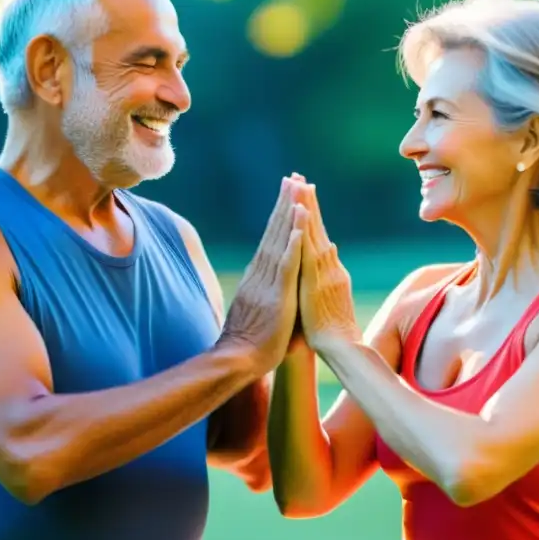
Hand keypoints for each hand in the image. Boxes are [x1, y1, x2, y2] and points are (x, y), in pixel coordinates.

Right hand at [218, 177, 308, 374]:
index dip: (280, 215)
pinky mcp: (277, 296)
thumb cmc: (252, 342)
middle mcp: (261, 274)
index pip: (271, 239)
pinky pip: (287, 266)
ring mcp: (268, 283)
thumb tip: (271, 283)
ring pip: (280, 242)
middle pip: (274, 232)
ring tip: (298, 191)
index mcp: (259, 276)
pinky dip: (293, 245)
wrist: (239, 361)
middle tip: (293, 178)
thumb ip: (267, 292)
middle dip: (284, 204)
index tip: (287, 194)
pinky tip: (299, 227)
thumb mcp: (261, 309)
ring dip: (290, 216)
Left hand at [296, 184, 360, 349]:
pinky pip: (309, 251)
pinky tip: (302, 216)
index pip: (316, 236)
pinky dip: (305, 232)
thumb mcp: (323, 298)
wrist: (340, 348)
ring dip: (307, 210)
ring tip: (301, 186)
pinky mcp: (317, 281)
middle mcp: (327, 266)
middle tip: (300, 177)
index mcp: (326, 270)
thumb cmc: (328, 331)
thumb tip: (324, 257)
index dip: (309, 214)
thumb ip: (321, 278)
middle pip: (316, 228)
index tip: (302, 193)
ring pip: (314, 234)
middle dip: (308, 202)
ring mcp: (324, 272)